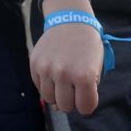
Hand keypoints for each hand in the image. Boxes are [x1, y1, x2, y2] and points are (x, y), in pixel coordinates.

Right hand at [30, 0, 103, 114]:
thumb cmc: (87, 47)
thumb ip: (85, 90)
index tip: (87, 93)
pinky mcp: (34, 64)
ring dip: (57, 94)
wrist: (70, 21)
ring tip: (62, 81)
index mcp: (84, 76)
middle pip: (65, 107)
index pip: (85, 108)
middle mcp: (64, 74)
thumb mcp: (96, 68)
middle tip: (74, 87)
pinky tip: (53, 72)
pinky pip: (39, 86)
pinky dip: (46, 84)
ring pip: (49, 98)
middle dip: (71, 101)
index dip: (87, 103)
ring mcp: (47, 69)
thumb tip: (59, 108)